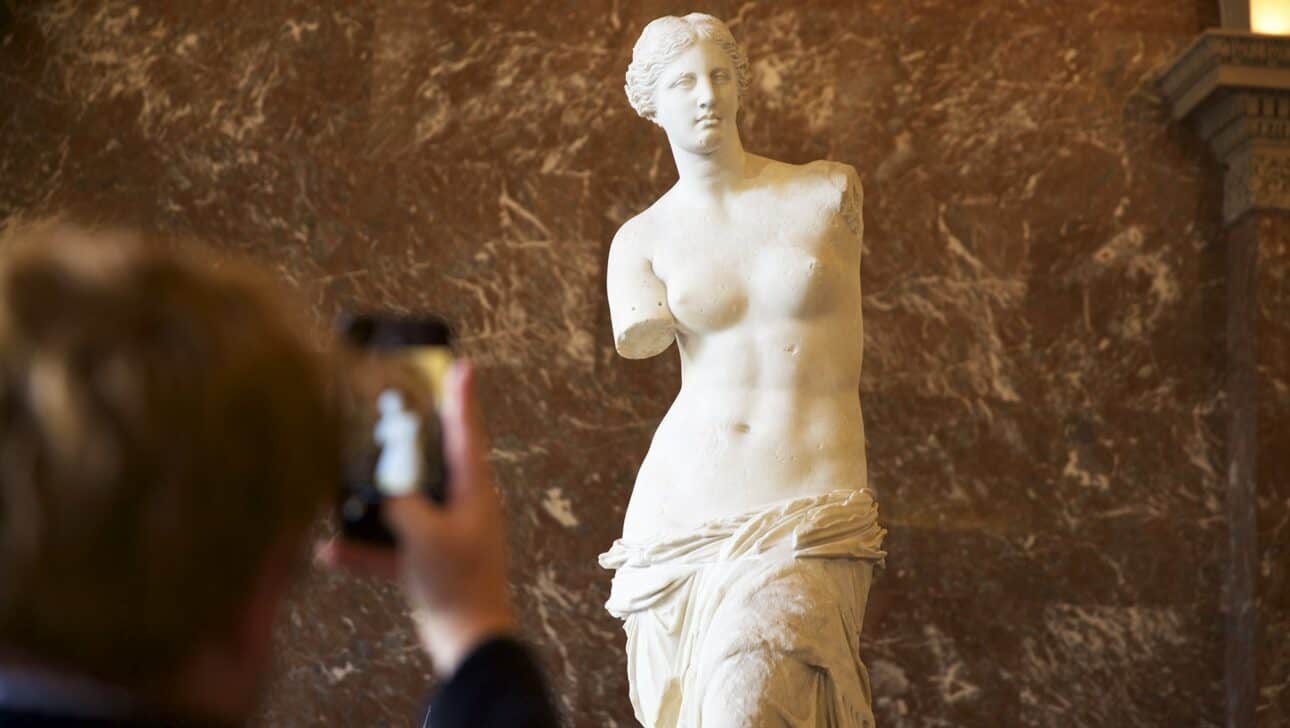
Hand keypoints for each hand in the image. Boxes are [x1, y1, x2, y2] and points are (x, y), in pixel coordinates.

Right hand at [317, 361, 512, 674]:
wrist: (467, 639)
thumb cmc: (455, 583)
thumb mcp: (424, 535)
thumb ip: (402, 506)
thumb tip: (384, 495)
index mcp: (474, 492)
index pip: (466, 433)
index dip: (461, 398)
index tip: (461, 365)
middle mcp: (463, 506)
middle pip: (434, 462)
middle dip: (409, 439)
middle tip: (393, 407)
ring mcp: (446, 533)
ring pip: (408, 502)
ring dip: (377, 497)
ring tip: (346, 477)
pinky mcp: (428, 561)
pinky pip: (391, 545)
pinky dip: (365, 547)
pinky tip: (329, 550)